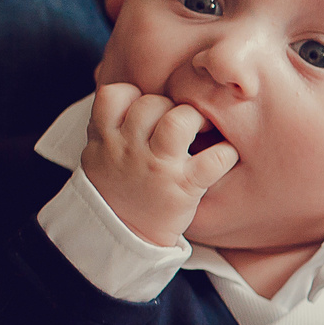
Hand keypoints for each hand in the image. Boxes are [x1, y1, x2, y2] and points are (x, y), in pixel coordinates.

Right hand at [80, 82, 238, 246]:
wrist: (121, 237)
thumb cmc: (117, 189)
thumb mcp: (99, 154)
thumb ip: (109, 124)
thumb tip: (127, 87)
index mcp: (105, 138)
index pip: (115, 94)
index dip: (134, 95)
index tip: (145, 108)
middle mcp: (129, 149)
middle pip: (152, 104)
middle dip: (170, 107)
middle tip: (181, 122)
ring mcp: (156, 167)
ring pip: (178, 121)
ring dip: (195, 119)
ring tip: (201, 129)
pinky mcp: (184, 187)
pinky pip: (212, 160)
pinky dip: (224, 154)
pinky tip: (223, 156)